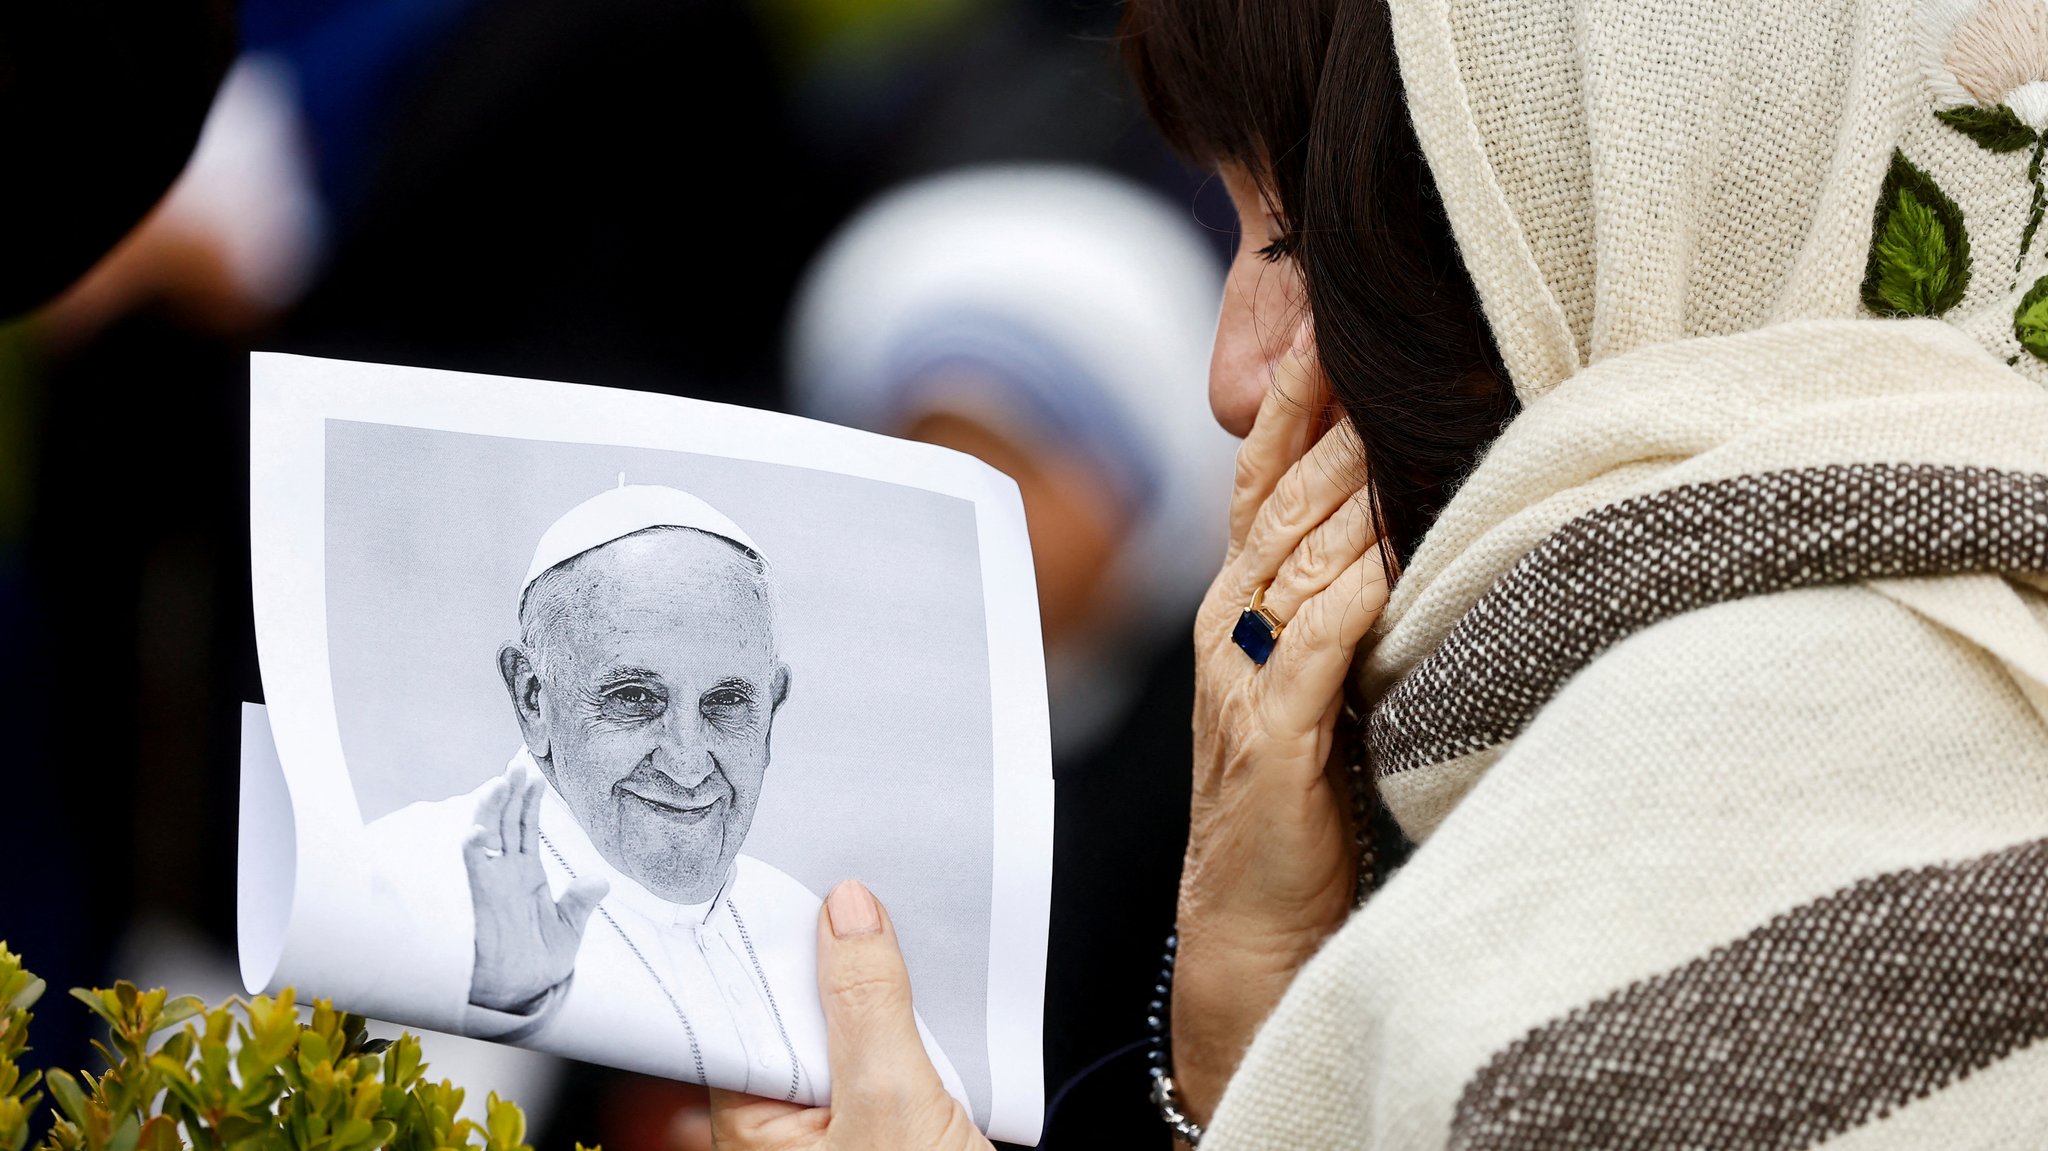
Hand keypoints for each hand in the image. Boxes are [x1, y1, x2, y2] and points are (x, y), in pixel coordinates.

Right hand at [464, 762, 608, 1012]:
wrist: (520, 993)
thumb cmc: (539, 962)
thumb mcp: (567, 928)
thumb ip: (580, 902)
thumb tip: (600, 880)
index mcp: (527, 874)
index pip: (526, 828)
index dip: (529, 801)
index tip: (533, 774)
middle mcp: (506, 873)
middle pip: (506, 823)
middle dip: (510, 794)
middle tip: (517, 766)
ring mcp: (491, 884)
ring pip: (488, 837)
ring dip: (492, 810)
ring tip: (500, 783)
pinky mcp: (480, 901)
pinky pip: (474, 871)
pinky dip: (474, 850)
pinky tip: (478, 832)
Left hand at [708, 881, 987, 1150]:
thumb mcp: (888, 1100)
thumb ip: (868, 1005)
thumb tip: (850, 913)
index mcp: (752, 1125)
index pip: (741, 1010)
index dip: (763, 945)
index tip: (788, 885)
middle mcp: (784, 1124)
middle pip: (793, 1011)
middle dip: (819, 956)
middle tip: (844, 892)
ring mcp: (838, 1121)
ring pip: (843, 1026)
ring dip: (868, 984)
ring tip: (882, 923)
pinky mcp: (888, 1120)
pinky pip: (883, 1050)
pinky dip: (902, 1016)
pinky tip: (919, 983)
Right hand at [1175, 327, 1389, 1121]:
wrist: (1248, 928)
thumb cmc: (1295, 809)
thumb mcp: (1311, 684)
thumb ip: (1336, 604)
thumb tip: (1401, 523)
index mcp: (1240, 608)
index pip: (1262, 477)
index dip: (1294, 400)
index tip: (1330, 321)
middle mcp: (1232, 628)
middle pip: (1280, 494)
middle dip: (1324, 410)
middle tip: (1365, 328)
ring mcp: (1246, 678)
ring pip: (1297, 552)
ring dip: (1345, 477)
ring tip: (1390, 406)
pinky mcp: (1276, 735)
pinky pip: (1317, 641)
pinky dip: (1354, 589)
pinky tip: (1391, 544)